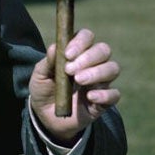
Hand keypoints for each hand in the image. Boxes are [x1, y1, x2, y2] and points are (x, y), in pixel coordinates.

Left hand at [29, 28, 120, 143]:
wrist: (45, 117)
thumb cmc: (44, 90)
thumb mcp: (40, 75)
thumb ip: (48, 62)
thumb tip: (54, 47)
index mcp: (77, 53)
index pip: (87, 37)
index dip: (80, 42)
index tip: (68, 54)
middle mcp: (92, 64)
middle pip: (103, 50)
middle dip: (88, 57)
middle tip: (70, 70)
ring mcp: (100, 82)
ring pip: (113, 68)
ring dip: (96, 72)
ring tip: (79, 80)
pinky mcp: (103, 101)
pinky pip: (114, 95)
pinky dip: (104, 94)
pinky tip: (89, 97)